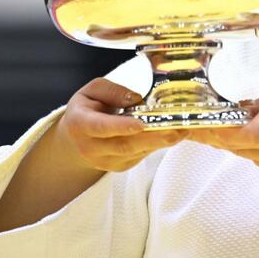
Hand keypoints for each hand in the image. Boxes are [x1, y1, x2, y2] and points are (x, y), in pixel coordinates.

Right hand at [54, 78, 236, 171]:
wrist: (75, 138)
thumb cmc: (86, 108)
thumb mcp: (91, 91)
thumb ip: (112, 90)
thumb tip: (135, 98)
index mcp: (80, 125)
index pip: (101, 127)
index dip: (121, 126)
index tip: (141, 124)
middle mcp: (91, 148)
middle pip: (124, 145)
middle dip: (153, 138)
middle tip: (178, 129)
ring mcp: (105, 161)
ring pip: (135, 153)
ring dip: (161, 142)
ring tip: (184, 130)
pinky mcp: (119, 167)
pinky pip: (140, 156)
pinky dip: (158, 145)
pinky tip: (173, 135)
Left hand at [182, 84, 258, 185]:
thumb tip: (245, 105)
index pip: (240, 133)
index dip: (217, 130)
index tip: (201, 122)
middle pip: (232, 143)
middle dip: (212, 133)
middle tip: (193, 122)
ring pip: (240, 151)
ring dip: (228, 139)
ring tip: (212, 126)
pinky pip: (254, 157)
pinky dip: (247, 146)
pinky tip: (247, 134)